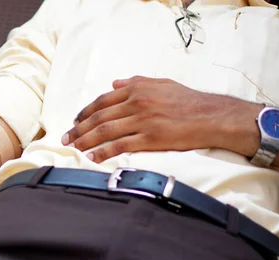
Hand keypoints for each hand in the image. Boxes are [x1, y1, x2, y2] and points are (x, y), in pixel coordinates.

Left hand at [62, 76, 262, 162]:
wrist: (212, 116)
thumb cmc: (189, 100)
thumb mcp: (162, 83)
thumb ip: (137, 82)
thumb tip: (114, 84)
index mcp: (137, 89)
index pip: (102, 101)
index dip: (85, 112)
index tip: (75, 122)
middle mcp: (136, 103)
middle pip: (99, 117)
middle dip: (79, 129)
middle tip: (66, 138)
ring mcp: (142, 121)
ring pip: (105, 131)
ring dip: (85, 141)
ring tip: (74, 148)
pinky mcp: (150, 138)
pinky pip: (120, 146)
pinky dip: (103, 152)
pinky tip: (92, 158)